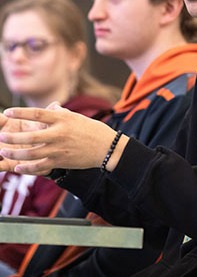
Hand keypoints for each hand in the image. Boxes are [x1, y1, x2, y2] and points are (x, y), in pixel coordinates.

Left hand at [0, 104, 127, 174]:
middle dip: (12, 138)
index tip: (8, 111)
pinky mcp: (61, 161)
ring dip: (15, 153)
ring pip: (31, 153)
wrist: (106, 148)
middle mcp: (59, 133)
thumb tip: (51, 108)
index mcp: (63, 119)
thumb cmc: (92, 130)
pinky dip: (27, 168)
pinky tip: (17, 167)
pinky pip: (40, 166)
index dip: (21, 112)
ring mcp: (59, 149)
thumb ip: (61, 114)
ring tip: (4, 151)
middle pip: (30, 135)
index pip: (38, 113)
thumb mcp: (76, 117)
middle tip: (1, 137)